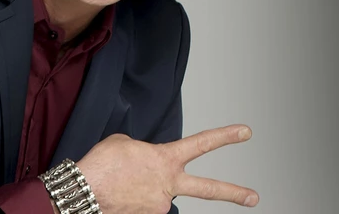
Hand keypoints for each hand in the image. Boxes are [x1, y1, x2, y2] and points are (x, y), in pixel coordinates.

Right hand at [75, 125, 257, 213]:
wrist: (85, 192)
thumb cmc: (102, 166)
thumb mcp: (125, 143)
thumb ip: (144, 152)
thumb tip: (146, 165)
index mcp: (165, 159)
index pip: (201, 143)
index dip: (225, 137)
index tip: (244, 133)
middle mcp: (169, 184)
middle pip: (208, 189)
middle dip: (233, 193)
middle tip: (253, 197)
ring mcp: (160, 205)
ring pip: (160, 196)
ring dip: (145, 190)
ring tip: (123, 185)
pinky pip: (146, 205)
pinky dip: (135, 200)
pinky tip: (121, 195)